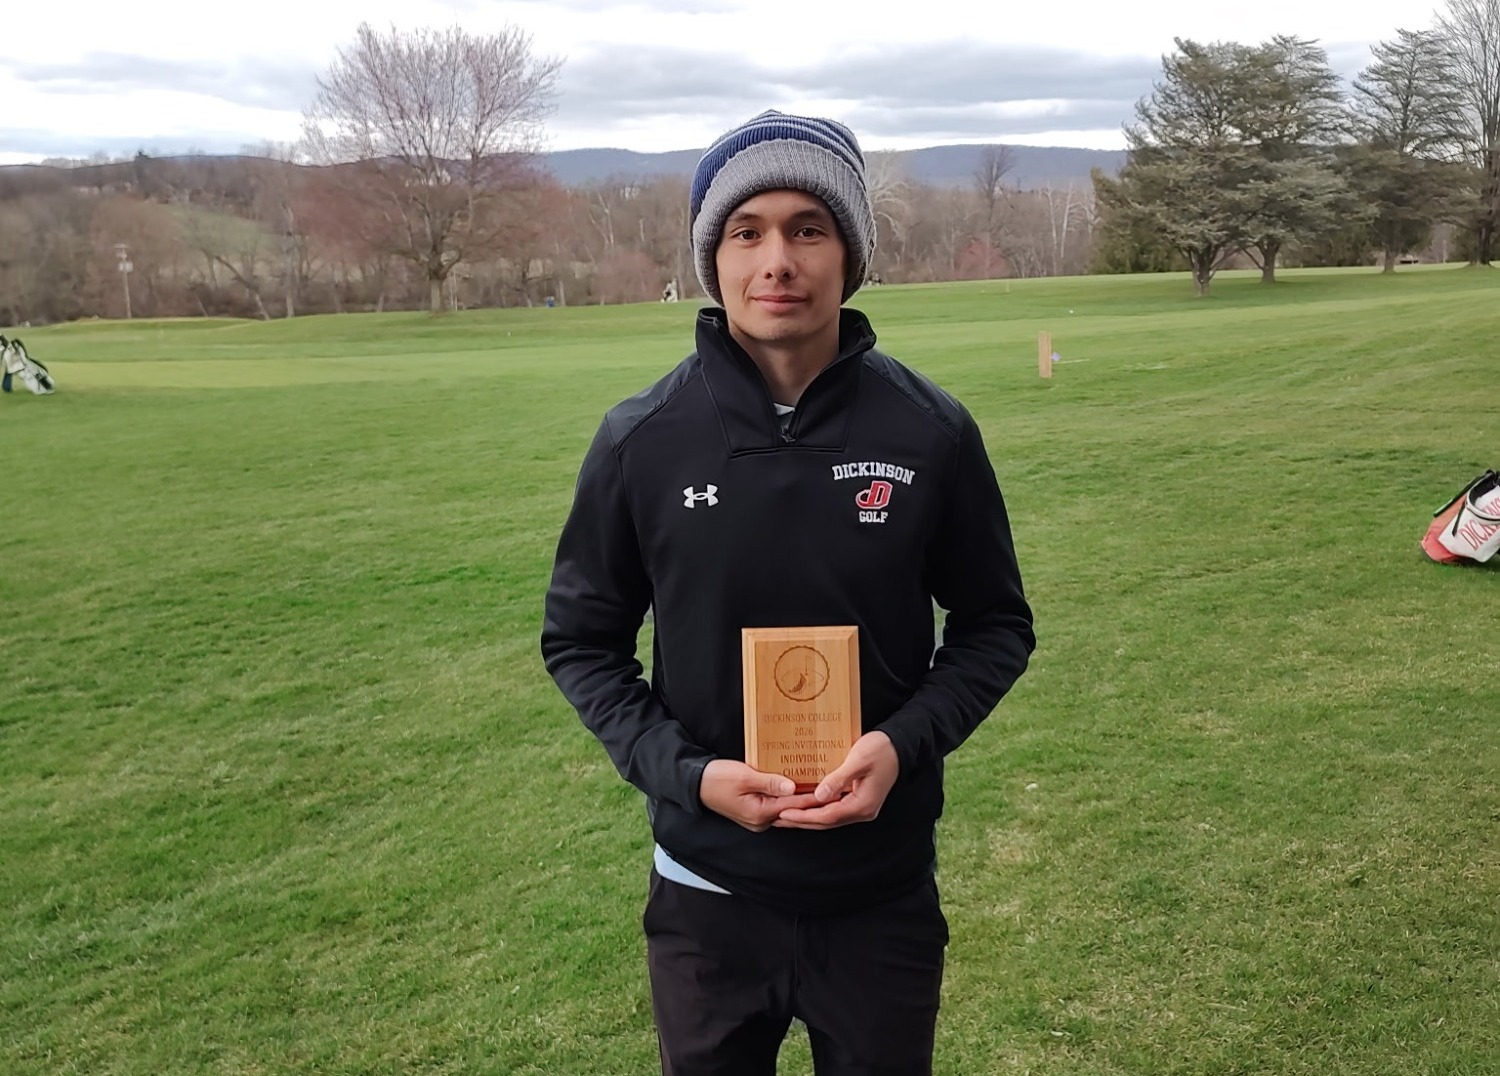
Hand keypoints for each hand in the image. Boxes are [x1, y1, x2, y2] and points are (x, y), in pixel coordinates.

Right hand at [700, 759, 822, 831]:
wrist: (696, 784)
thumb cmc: (717, 779)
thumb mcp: (744, 777)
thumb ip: (769, 782)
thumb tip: (792, 787)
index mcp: (760, 813)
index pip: (793, 806)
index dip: (814, 798)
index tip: (831, 791)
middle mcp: (761, 820)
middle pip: (792, 811)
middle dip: (811, 801)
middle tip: (832, 792)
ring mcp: (758, 818)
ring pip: (785, 810)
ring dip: (800, 800)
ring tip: (820, 789)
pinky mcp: (754, 812)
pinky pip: (776, 806)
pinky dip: (787, 799)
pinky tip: (797, 789)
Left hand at [773, 731, 899, 829]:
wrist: (899, 745)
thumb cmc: (880, 749)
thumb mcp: (857, 760)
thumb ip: (838, 779)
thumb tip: (819, 796)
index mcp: (863, 804)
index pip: (827, 816)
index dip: (803, 816)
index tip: (783, 813)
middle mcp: (863, 811)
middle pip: (826, 821)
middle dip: (801, 821)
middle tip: (776, 819)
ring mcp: (862, 808)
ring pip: (830, 818)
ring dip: (807, 817)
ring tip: (785, 816)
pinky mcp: (859, 801)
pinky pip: (835, 810)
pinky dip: (818, 810)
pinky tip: (804, 805)